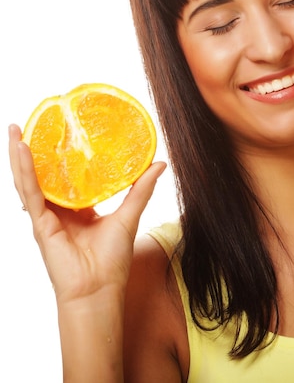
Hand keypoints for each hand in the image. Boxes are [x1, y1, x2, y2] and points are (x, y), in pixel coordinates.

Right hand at [8, 123, 165, 304]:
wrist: (99, 290)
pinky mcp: (40, 224)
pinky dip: (24, 171)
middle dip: (36, 150)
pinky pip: (30, 192)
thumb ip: (141, 189)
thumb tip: (159, 163)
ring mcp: (47, 218)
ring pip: (29, 180)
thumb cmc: (112, 260)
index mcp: (79, 210)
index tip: (64, 133)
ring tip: (14, 129)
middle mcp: (60, 211)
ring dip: (20, 155)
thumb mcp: (129, 216)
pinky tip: (21, 150)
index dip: (63, 157)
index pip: (68, 178)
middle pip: (44, 175)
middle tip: (33, 122)